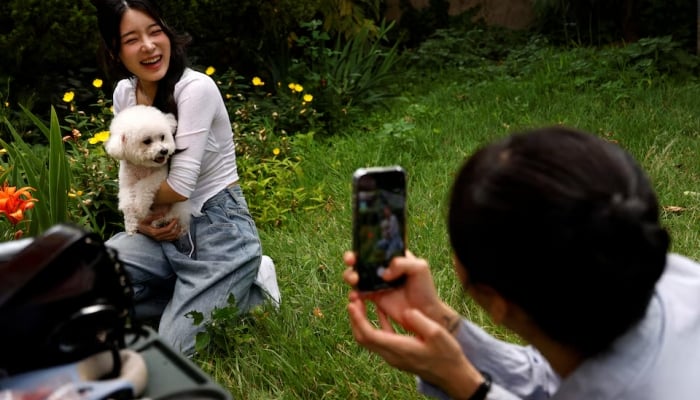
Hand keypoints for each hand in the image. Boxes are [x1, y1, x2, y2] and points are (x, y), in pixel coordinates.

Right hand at [137, 212, 181, 241]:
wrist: (138, 229)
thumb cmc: (141, 223)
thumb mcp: (146, 219)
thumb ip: (154, 216)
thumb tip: (163, 214)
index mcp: (155, 232)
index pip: (168, 229)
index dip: (173, 224)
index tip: (176, 218)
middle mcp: (158, 237)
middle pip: (172, 234)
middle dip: (177, 227)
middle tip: (179, 220)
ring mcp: (160, 239)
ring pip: (173, 238)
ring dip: (178, 231)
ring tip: (180, 224)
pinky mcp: (161, 239)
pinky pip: (171, 239)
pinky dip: (176, 234)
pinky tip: (178, 229)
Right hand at [342, 251, 457, 328]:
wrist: (424, 313)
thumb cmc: (425, 288)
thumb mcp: (419, 268)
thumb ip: (402, 263)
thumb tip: (384, 273)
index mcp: (392, 256)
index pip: (374, 247)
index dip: (362, 246)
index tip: (357, 251)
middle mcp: (382, 267)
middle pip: (360, 259)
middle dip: (351, 259)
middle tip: (352, 262)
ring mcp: (376, 282)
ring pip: (355, 275)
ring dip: (350, 275)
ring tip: (355, 281)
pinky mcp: (373, 296)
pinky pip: (358, 292)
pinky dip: (353, 293)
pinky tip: (355, 296)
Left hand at [347, 297, 483, 398]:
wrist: (452, 375)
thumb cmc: (446, 355)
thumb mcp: (437, 334)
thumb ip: (420, 321)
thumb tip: (406, 311)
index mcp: (399, 348)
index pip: (369, 335)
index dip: (358, 319)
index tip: (352, 303)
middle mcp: (391, 354)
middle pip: (363, 338)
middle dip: (355, 318)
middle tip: (353, 299)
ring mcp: (393, 356)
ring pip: (369, 339)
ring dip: (362, 321)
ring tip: (361, 302)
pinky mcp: (397, 353)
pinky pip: (381, 337)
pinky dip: (376, 323)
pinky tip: (379, 310)